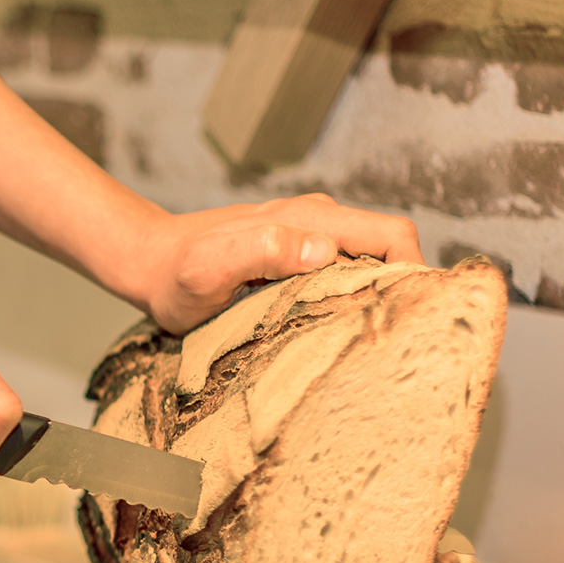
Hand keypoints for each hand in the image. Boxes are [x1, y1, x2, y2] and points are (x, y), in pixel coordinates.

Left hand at [136, 194, 423, 334]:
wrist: (149, 263)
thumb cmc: (176, 274)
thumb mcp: (210, 268)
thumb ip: (260, 251)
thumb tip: (322, 250)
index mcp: (310, 220)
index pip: (392, 235)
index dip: (414, 273)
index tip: (407, 318)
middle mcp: (318, 222)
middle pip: (389, 250)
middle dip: (401, 290)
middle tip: (388, 341)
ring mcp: (309, 236)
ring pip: (369, 263)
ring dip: (375, 297)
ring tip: (363, 342)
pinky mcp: (298, 253)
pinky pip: (344, 272)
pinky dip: (351, 298)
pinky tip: (333, 330)